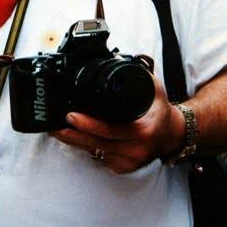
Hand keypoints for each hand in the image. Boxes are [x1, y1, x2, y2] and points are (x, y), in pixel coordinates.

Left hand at [50, 75, 185, 173]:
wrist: (172, 135)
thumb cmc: (161, 111)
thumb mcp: (155, 89)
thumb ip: (140, 74)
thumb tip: (119, 59)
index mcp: (144, 132)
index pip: (111, 130)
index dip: (89, 124)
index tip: (71, 115)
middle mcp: (137, 150)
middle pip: (97, 144)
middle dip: (72, 134)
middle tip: (54, 125)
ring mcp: (129, 162)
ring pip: (95, 152)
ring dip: (74, 141)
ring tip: (56, 130)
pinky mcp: (123, 168)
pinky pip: (100, 157)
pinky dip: (86, 147)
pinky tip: (73, 138)